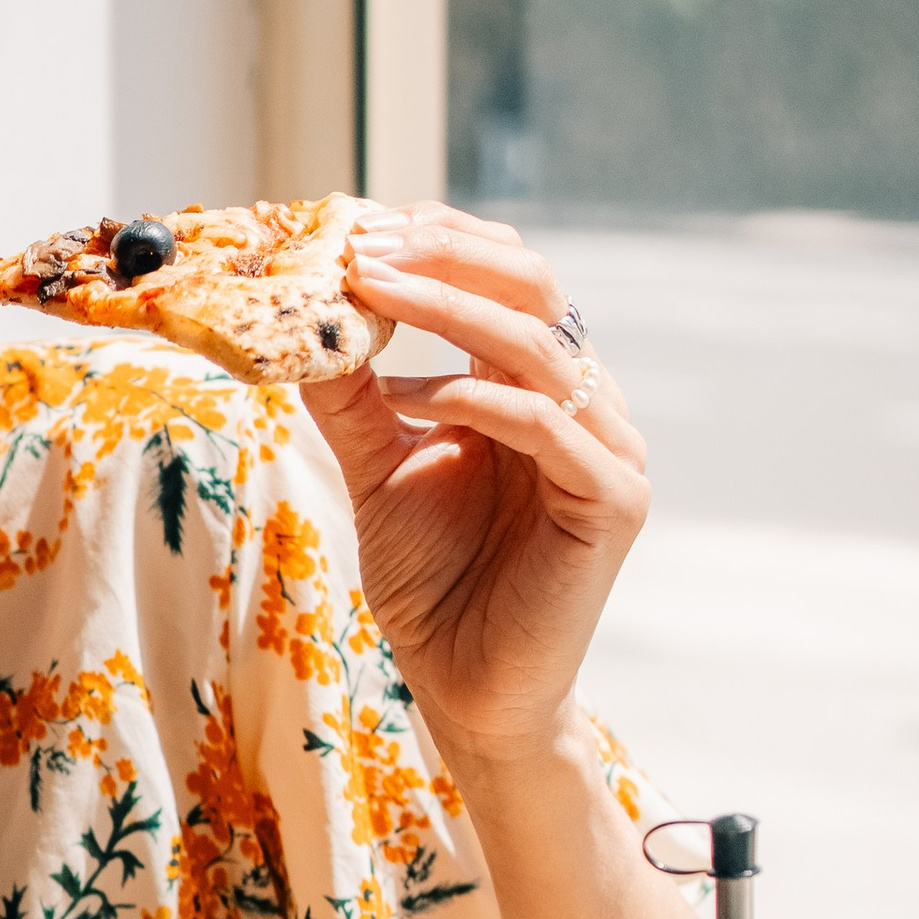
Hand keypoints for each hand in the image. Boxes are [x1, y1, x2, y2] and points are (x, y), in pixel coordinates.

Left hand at [317, 204, 646, 765]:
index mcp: (534, 384)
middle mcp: (582, 401)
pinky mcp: (613, 499)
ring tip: (369, 296)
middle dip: (443, 255)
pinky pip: (545, 424)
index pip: (504, 276)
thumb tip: (304, 317)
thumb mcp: (378, 468)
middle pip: (532, 283)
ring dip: (446, 309)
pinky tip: (408, 402)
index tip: (356, 228)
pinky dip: (472, 401)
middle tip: (362, 246)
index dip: (438, 241)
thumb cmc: (434, 584)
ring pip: (536, 342)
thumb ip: (354, 396)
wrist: (471, 690)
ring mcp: (607, 446)